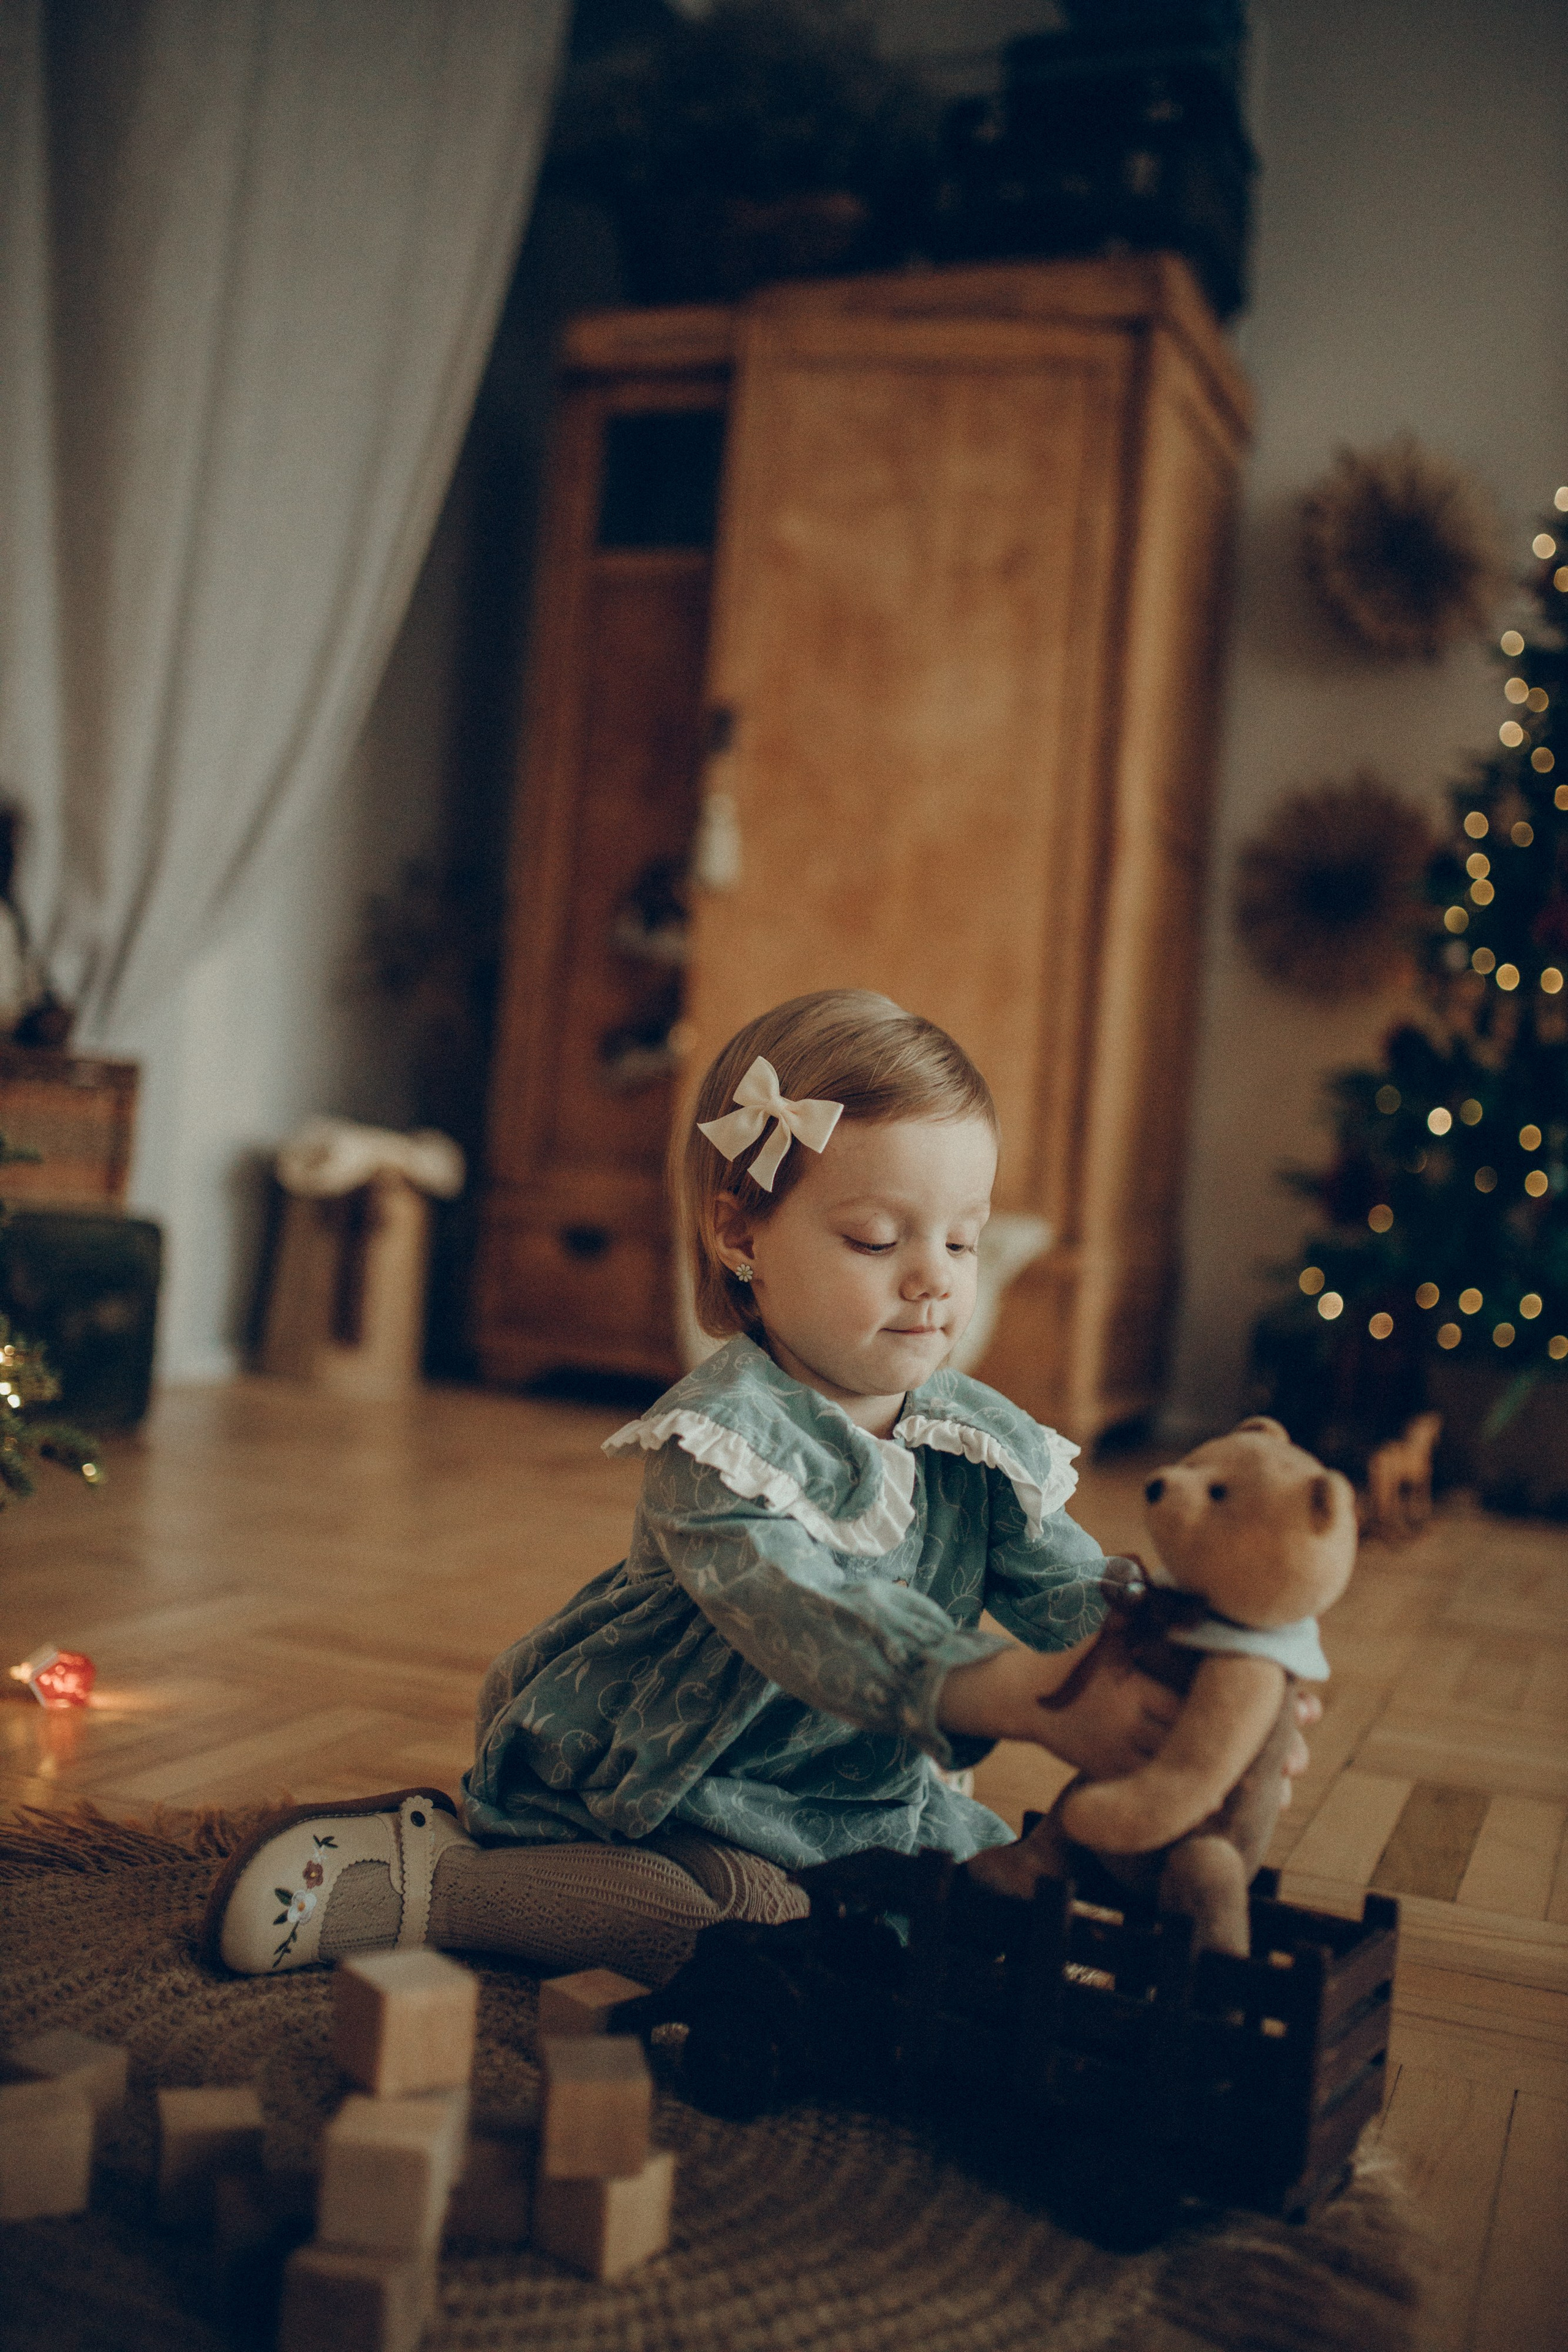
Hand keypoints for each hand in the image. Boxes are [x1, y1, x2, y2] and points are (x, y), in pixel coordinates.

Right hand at [939, 1625, 1321, 1785]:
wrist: (1019, 1696)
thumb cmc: (1072, 1650)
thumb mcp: (1105, 1618)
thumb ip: (1140, 1596)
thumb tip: (1184, 1576)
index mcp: (1135, 1689)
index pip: (1204, 1703)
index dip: (1256, 1710)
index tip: (1303, 1708)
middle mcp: (1133, 1730)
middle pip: (1208, 1745)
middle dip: (1259, 1755)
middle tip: (1305, 1760)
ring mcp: (1124, 1759)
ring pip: (1191, 1777)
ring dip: (1237, 1786)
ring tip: (1286, 1794)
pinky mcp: (1116, 1778)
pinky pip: (1165, 1797)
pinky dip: (1200, 1803)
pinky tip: (1235, 1809)